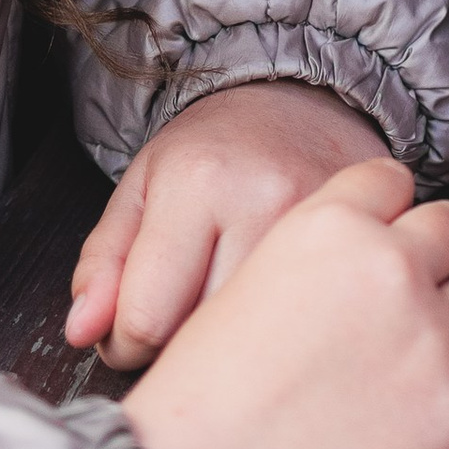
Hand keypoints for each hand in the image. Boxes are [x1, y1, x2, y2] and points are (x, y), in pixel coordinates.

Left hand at [69, 81, 392, 368]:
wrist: (304, 101)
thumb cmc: (215, 150)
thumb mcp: (142, 188)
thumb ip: (104, 263)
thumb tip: (81, 333)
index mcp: (197, 182)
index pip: (148, 317)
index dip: (125, 345)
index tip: (129, 336)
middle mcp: (265, 201)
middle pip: (208, 335)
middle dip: (180, 347)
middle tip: (181, 317)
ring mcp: (323, 226)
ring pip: (261, 339)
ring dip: (235, 342)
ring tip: (227, 306)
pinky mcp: (367, 241)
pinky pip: (311, 322)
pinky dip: (285, 327)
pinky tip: (276, 305)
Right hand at [125, 163, 448, 448]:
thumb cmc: (193, 409)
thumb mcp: (236, 294)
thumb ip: (303, 267)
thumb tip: (335, 282)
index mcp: (328, 227)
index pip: (389, 181)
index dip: (386, 214)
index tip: (383, 237)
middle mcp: (390, 268)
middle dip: (433, 260)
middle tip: (401, 305)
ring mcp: (430, 340)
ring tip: (400, 370)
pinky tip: (401, 429)